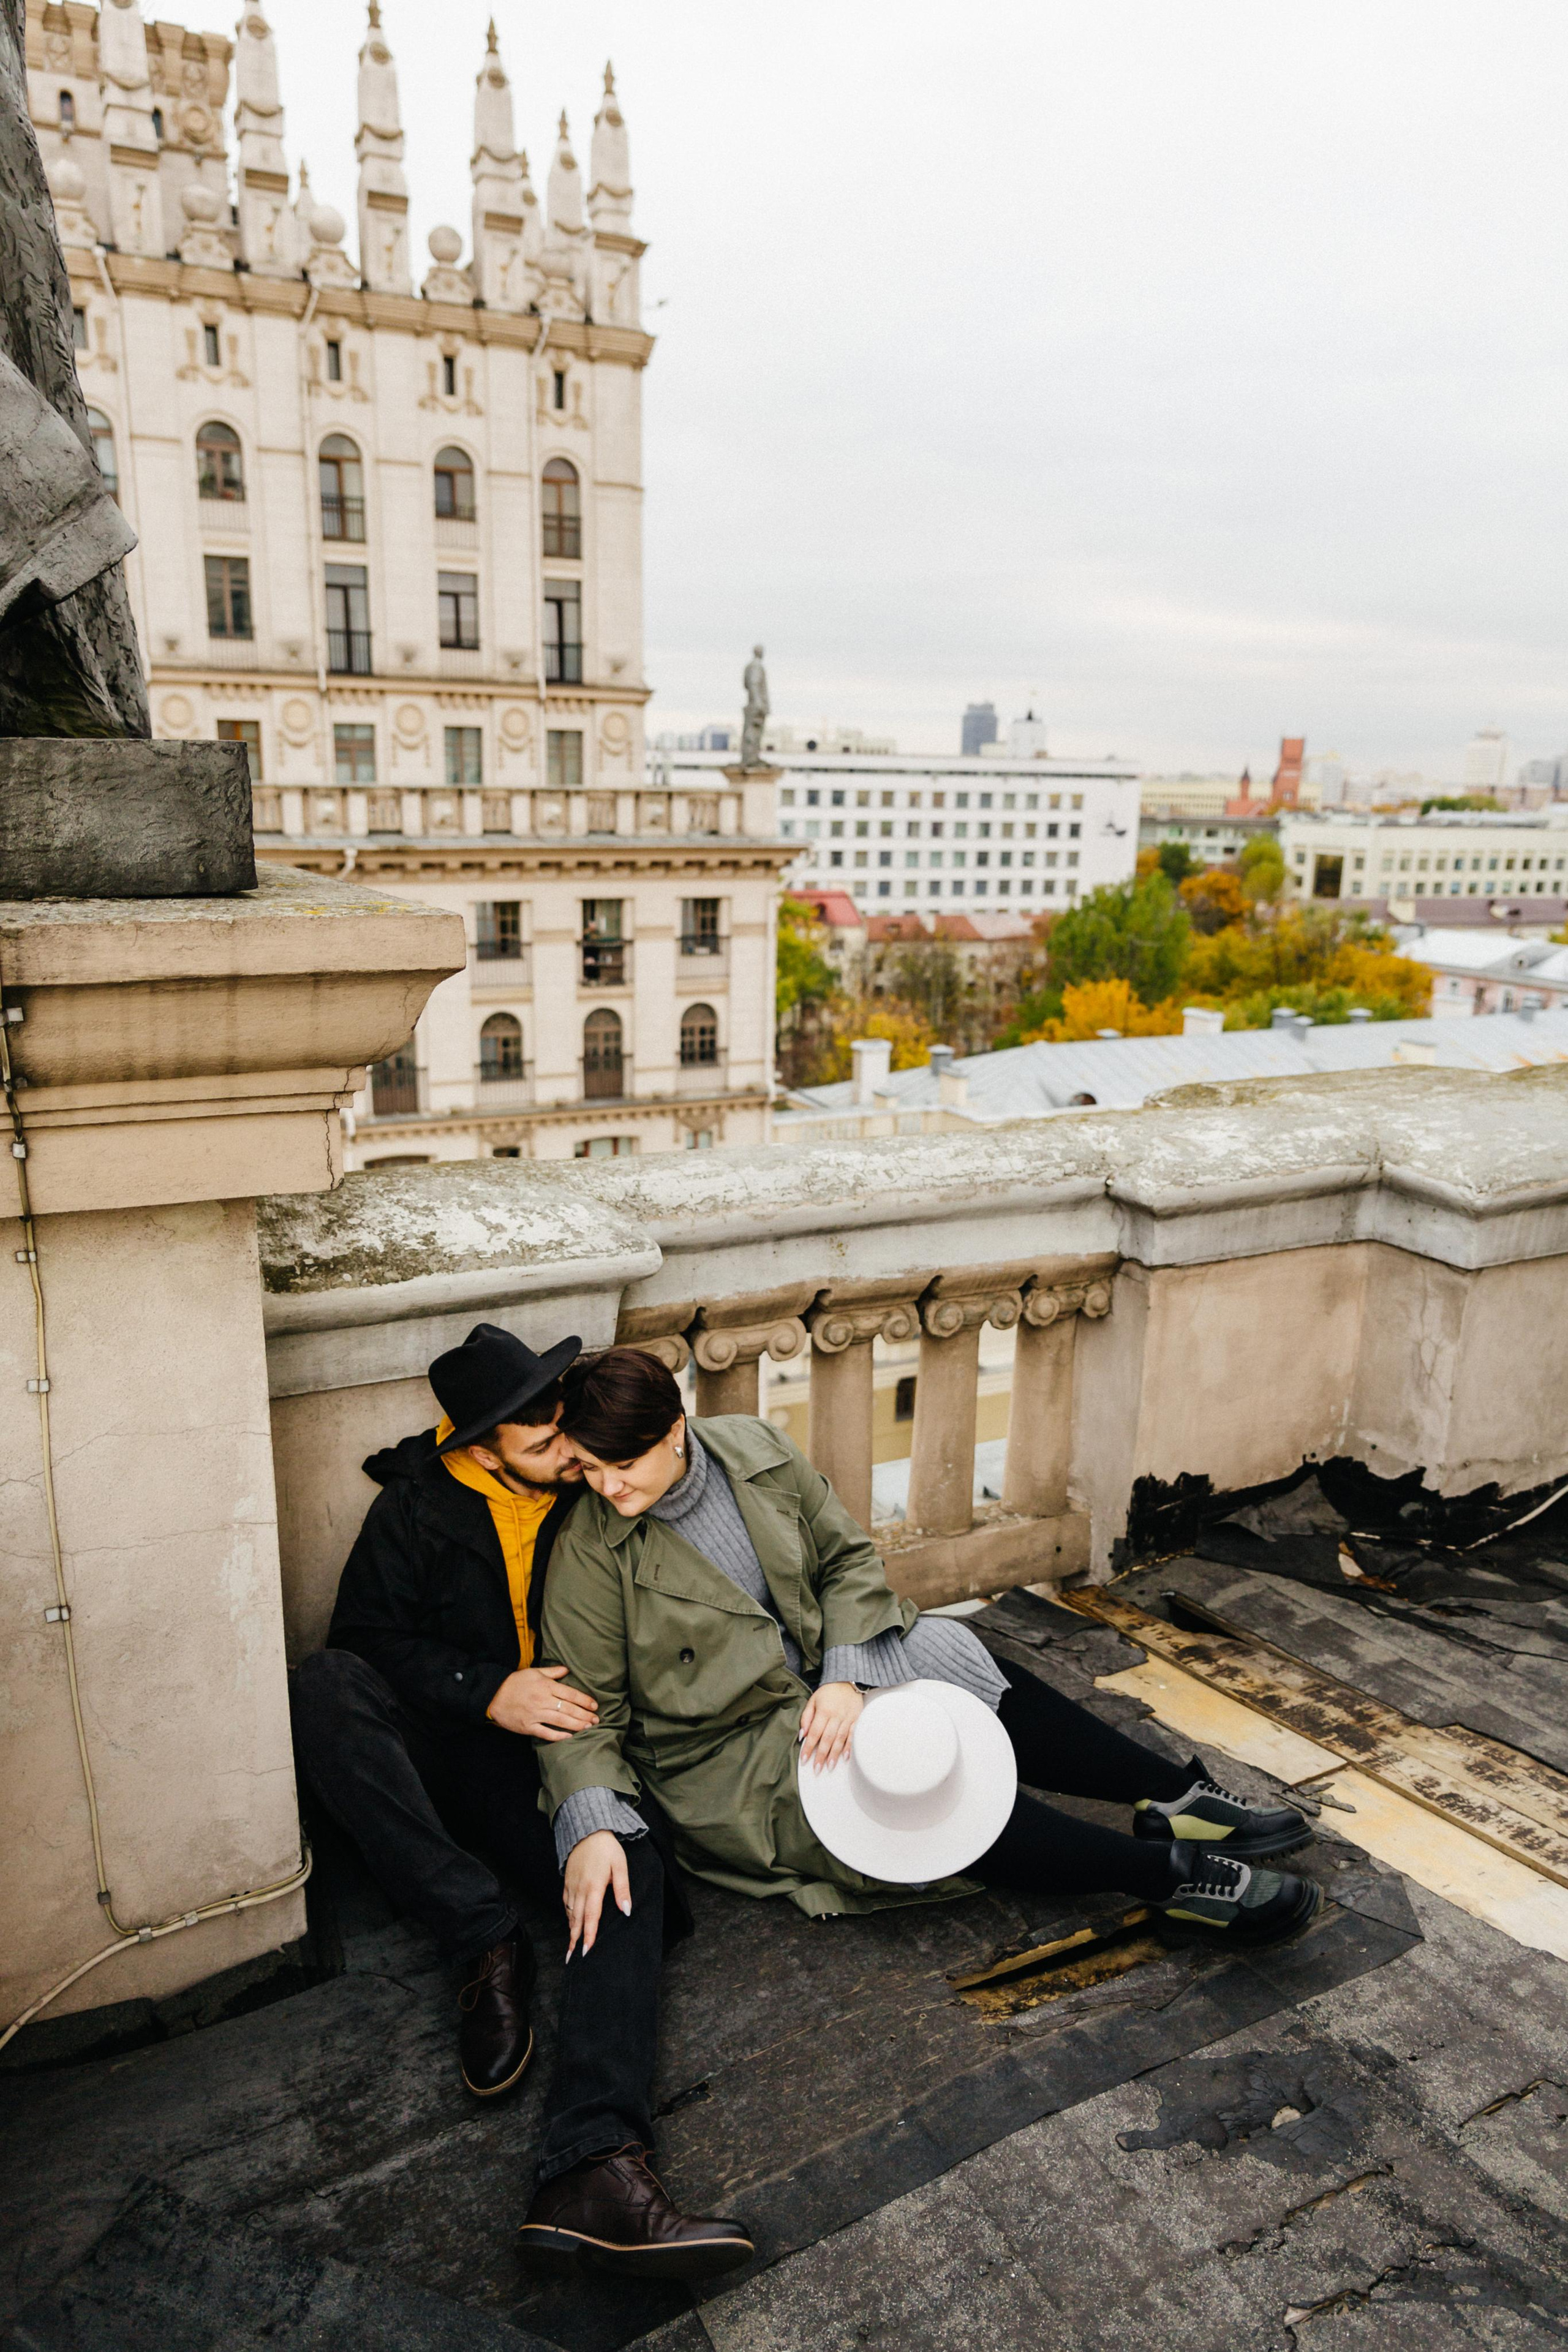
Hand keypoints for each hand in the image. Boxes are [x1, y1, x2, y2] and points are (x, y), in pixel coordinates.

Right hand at [486, 1663, 598, 1739]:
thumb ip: (552, 1672)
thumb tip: (567, 1670)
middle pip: (567, 1708)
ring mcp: (535, 1715)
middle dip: (584, 1714)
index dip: (584, 1700)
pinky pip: (545, 1732)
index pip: (569, 1694)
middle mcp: (542, 1700)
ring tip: (588, 1727)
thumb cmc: (515, 1683)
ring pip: (560, 1721)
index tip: (594, 1705)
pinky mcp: (527, 1726)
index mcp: (545, 1686)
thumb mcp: (533, 1672)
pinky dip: (558, 1735)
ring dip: (576, 1724)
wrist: (493, 1695)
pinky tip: (569, 1736)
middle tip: (596, 1719)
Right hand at [563, 1829, 629, 1958]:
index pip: (591, 1917)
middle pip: (577, 1920)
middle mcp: (580, 1889)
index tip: (587, 1952)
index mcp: (594, 1887)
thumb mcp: (620, 1865)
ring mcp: (571, 1886)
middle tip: (573, 1959)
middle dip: (575, 1940)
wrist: (587, 1830)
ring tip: (571, 1947)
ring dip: (571, 1930)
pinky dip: (568, 1916)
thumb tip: (626, 1910)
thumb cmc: (607, 1848)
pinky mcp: (567, 1882)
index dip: (589, 1935)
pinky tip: (571, 1923)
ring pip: (570, 1913)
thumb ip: (622, 1889)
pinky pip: (566, 1903)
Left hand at [799, 1680, 862, 1772]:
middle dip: (821, 1755)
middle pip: (827, 1738)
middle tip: (817, 1769)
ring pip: (840, 1739)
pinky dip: (849, 1747)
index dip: (809, 1747)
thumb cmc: (828, 1692)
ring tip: (830, 1767)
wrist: (848, 1680)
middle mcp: (836, 1716)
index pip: (815, 1732)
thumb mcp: (813, 1700)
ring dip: (834, 1754)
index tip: (804, 1760)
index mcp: (824, 1711)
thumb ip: (807, 1717)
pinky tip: (846, 1757)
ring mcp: (848, 1718)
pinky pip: (853, 1735)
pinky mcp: (857, 1720)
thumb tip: (803, 1735)